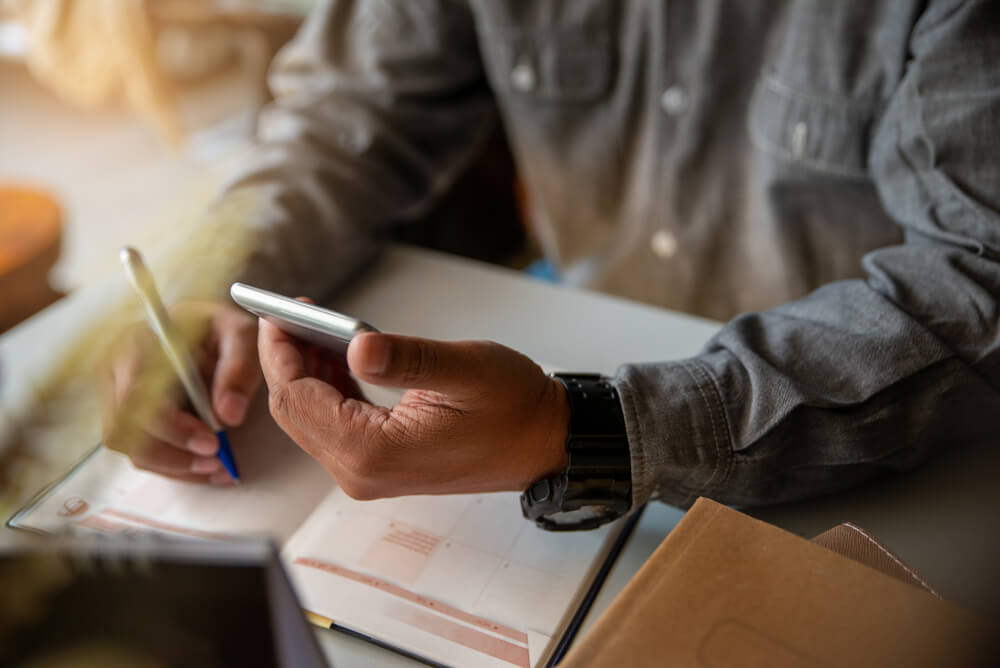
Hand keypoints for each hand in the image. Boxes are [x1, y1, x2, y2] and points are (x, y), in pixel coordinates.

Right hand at [99, 299, 260, 483]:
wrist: (204, 326)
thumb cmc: (219, 327)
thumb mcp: (239, 334)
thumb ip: (238, 368)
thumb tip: (228, 415)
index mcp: (137, 342)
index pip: (138, 395)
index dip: (172, 427)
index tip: (211, 442)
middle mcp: (114, 368)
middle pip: (125, 430)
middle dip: (172, 455)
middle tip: (217, 462)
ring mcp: (114, 394)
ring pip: (130, 447)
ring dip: (174, 466)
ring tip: (218, 468)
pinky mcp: (124, 415)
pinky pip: (140, 451)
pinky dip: (173, 466)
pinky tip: (206, 468)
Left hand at [258, 321, 569, 498]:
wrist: (543, 442)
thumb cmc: (514, 407)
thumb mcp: (465, 369)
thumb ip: (408, 359)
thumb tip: (356, 347)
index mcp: (373, 451)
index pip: (296, 400)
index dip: (280, 353)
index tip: (277, 313)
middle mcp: (361, 471)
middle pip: (294, 412)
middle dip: (287, 360)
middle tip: (294, 314)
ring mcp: (368, 472)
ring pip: (310, 418)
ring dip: (307, 372)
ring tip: (319, 329)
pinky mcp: (378, 464)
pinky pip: (333, 424)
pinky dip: (328, 388)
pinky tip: (340, 358)